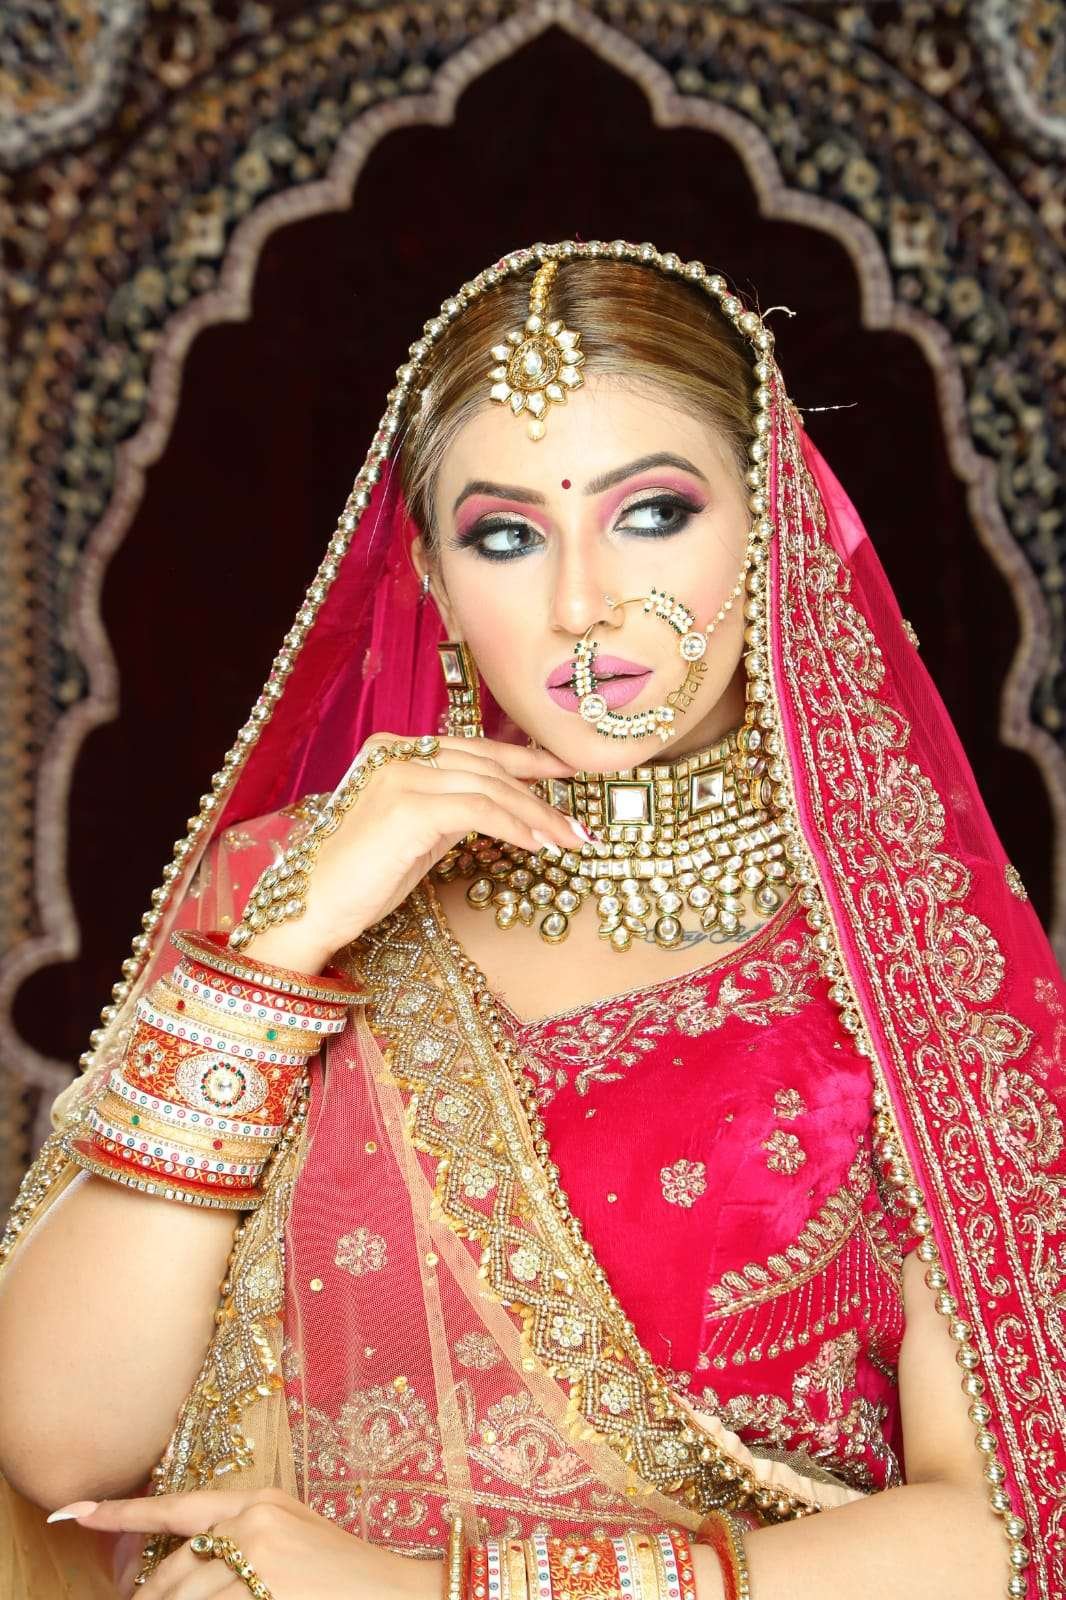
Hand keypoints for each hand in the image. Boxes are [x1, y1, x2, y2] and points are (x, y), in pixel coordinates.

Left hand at [51, 1486, 437, 1599]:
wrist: (397, 1588)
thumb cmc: (342, 1571)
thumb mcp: (291, 1538)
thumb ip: (243, 1540)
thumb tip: (188, 1565)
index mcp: (259, 1499)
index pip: (177, 1506)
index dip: (123, 1512)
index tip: (79, 1512)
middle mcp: (255, 1519)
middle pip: (175, 1565)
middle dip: (151, 1596)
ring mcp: (262, 1555)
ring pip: (188, 1595)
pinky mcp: (268, 1588)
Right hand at [246, 735, 581, 972]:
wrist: (311, 909)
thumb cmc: (360, 880)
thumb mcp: (416, 835)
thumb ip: (451, 811)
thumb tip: (502, 809)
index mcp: (394, 750)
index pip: (474, 749)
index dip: (526, 759)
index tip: (567, 770)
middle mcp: (396, 752)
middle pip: (487, 765)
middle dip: (540, 792)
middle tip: (578, 821)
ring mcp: (400, 775)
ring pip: (489, 786)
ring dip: (537, 815)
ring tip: (568, 840)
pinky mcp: (407, 807)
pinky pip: (477, 810)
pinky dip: (514, 826)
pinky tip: (537, 845)